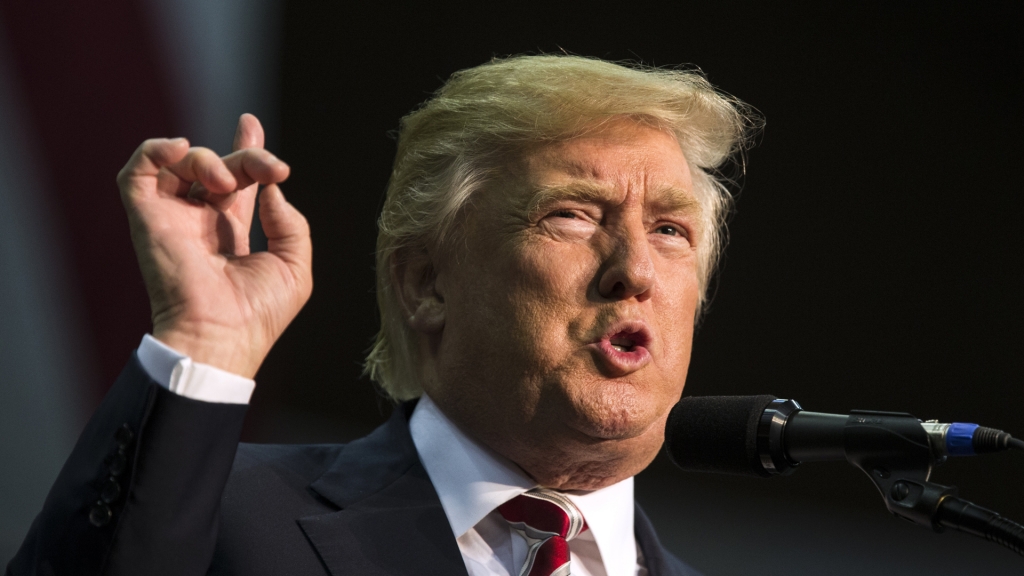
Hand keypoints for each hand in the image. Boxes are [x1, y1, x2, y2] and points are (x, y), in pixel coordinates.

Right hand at [118, 114, 311, 377]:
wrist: (221, 337)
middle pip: (218, 168)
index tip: (250, 124)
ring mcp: (171, 219)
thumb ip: (290, 224)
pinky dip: (154, 150)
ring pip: (180, 163)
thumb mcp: (294, 267)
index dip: (244, 151)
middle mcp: (198, 222)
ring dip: (209, 159)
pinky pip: (136, 173)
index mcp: (230, 233)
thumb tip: (272, 189)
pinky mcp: (147, 219)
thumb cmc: (259, 315)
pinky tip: (180, 148)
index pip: (235, 181)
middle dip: (247, 156)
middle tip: (272, 168)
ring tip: (228, 184)